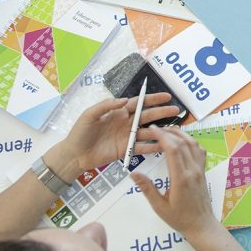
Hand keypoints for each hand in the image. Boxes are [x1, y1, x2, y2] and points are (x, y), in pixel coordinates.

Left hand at [52, 94, 179, 175]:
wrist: (74, 154)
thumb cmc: (80, 132)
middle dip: (161, 112)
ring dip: (161, 130)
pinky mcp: (126, 150)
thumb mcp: (89, 115)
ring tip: (175, 129)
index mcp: (118, 112)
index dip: (152, 99)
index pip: (138, 103)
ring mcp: (127, 137)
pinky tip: (164, 146)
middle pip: (147, 116)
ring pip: (148, 132)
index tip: (166, 96)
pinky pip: (142, 147)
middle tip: (176, 110)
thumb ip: (106, 105)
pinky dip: (152, 147)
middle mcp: (126, 123)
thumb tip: (124, 100)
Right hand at [132, 127, 215, 238]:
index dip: (163, 136)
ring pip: (193, 144)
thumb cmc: (179, 218)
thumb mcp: (159, 207)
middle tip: (156, 128)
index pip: (173, 150)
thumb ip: (147, 189)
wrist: (201, 225)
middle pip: (183, 143)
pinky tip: (183, 141)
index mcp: (181, 178)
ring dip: (181, 134)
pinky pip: (200, 151)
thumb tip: (133, 173)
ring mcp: (200, 170)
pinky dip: (191, 141)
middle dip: (169, 132)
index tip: (153, 130)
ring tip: (168, 130)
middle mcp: (193, 170)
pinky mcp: (203, 171)